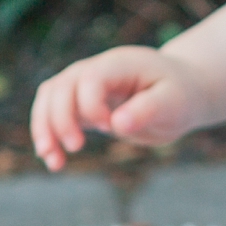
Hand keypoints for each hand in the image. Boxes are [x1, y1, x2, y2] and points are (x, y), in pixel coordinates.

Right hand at [29, 46, 210, 171]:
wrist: (180, 93)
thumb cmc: (179, 96)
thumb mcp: (174, 103)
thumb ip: (147, 110)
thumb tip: (118, 125)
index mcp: (120, 64)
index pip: (90, 78)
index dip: (91, 104)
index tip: (109, 127)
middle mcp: (95, 69)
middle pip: (61, 86)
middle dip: (61, 118)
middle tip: (76, 148)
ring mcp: (83, 85)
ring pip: (49, 99)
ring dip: (45, 129)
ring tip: (53, 161)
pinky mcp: (80, 103)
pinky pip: (53, 114)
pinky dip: (48, 136)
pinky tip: (53, 160)